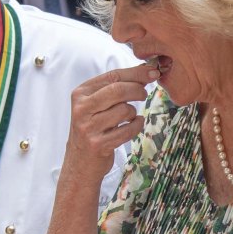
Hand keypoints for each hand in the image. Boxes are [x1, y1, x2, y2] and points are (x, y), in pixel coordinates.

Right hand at [64, 62, 158, 182]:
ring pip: (124, 110)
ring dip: (133, 113)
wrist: (80, 162)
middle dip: (137, 90)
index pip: (112, 76)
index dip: (136, 73)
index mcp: (80, 94)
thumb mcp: (97, 105)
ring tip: (129, 116)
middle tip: (143, 94)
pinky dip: (136, 126)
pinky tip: (133, 125)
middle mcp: (81, 109)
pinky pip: (127, 130)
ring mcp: (88, 127)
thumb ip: (117, 87)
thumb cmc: (93, 128)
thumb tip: (145, 71)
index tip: (152, 72)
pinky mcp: (98, 144)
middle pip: (118, 90)